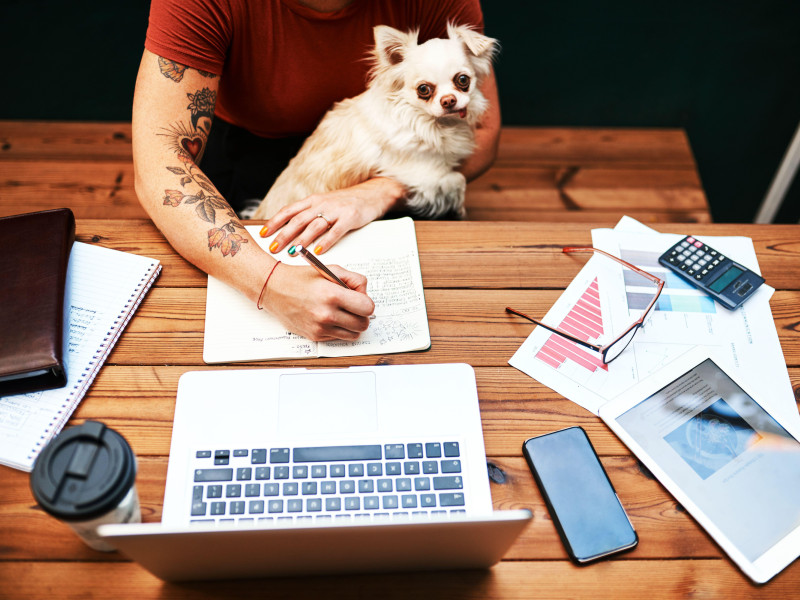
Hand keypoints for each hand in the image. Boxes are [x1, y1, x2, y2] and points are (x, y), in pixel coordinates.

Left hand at [260, 177, 404, 254]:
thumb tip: (287, 232)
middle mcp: (321, 204)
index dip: (274, 222)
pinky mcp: (350, 217)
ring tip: (293, 252)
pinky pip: (335, 231)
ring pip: (314, 225)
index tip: (263, 235)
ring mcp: (336, 210)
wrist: (371, 195)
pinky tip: (318, 251)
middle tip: (274, 248)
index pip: (289, 211)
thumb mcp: (323, 205)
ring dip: (302, 240)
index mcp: (312, 201)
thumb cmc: (345, 203)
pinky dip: (325, 242)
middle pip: (298, 219)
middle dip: (284, 235)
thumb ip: (307, 215)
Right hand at [262, 262, 374, 340]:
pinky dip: (338, 329)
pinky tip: (328, 317)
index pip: (367, 308)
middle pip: (363, 324)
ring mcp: (320, 328)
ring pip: (353, 335)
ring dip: (352, 325)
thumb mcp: (330, 270)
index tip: (360, 300)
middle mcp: (327, 314)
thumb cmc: (301, 278)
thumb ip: (354, 280)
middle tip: (353, 307)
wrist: (274, 289)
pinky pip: (338, 337)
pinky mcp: (314, 336)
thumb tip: (365, 294)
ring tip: (342, 313)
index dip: (366, 303)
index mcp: (332, 295)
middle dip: (361, 316)